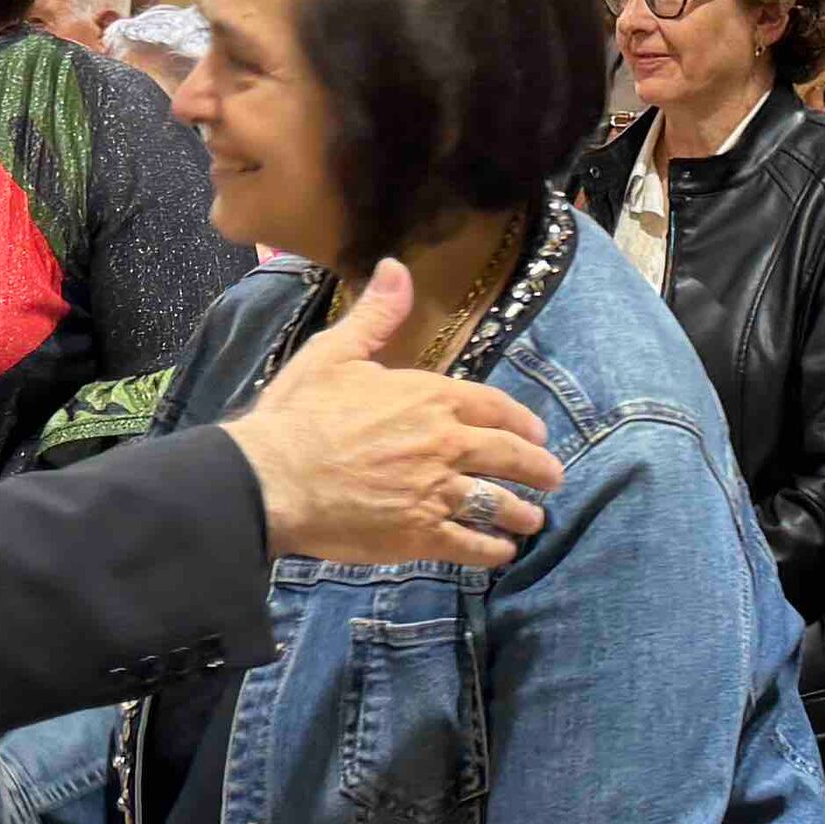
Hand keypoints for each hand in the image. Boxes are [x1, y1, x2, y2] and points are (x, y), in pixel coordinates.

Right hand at [219, 260, 564, 568]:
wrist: (271, 478)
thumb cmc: (299, 414)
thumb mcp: (335, 353)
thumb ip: (375, 316)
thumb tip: (396, 268)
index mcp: (429, 398)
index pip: (493, 406)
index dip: (520, 421)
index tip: (536, 433)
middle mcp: (444, 445)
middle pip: (507, 456)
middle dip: (537, 467)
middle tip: (552, 477)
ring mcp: (436, 492)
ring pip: (495, 503)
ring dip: (521, 512)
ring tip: (534, 519)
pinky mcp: (419, 534)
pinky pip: (468, 545)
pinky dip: (490, 551)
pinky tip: (500, 554)